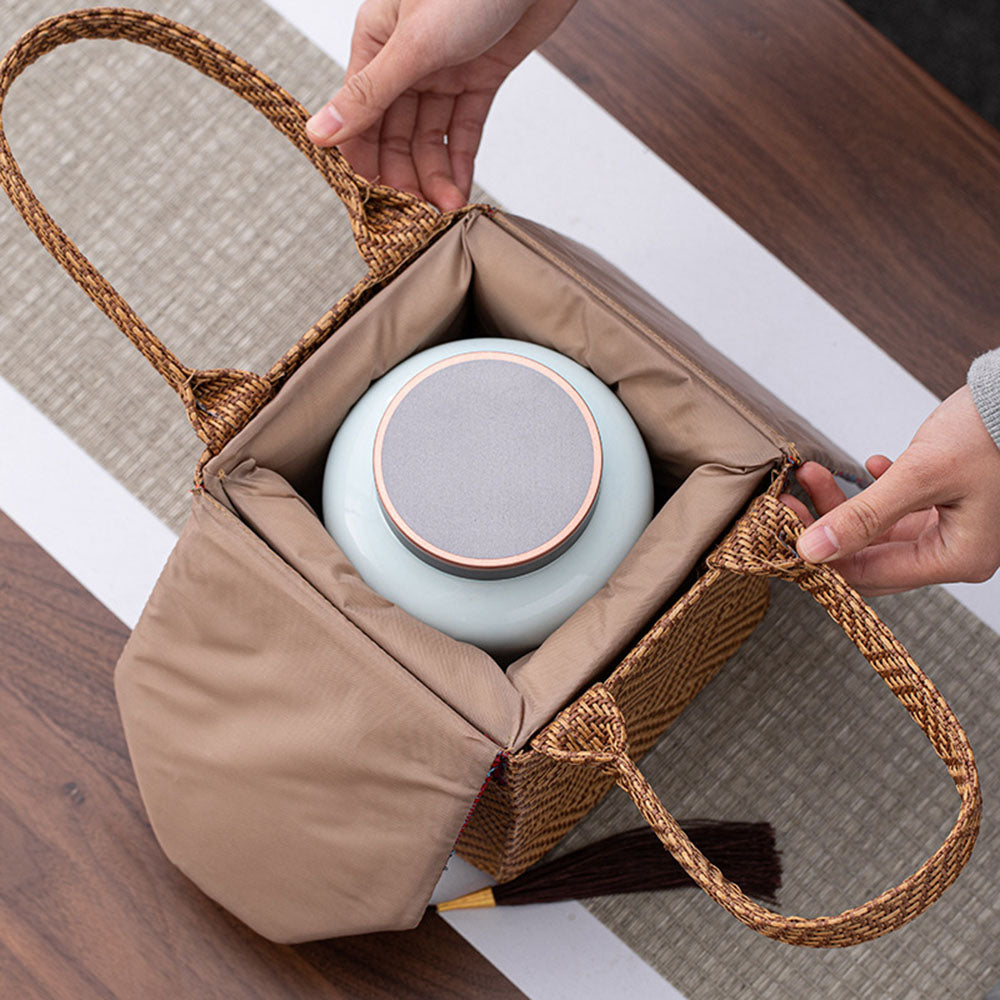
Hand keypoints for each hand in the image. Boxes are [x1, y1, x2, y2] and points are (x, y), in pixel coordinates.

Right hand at [307, 0, 576, 210]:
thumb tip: (321, 134)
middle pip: (395, 134)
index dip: (364, 160)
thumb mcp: (413, 45)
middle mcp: (406, 61)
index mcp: (376, 43)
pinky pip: (464, 129)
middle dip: (404, 176)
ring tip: (444, 209)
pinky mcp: (480, 77)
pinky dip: (462, 161)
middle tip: (415, 215)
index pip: (360, 117)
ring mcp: (444, 70)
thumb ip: (369, 95)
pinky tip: (459, 191)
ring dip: (435, 175)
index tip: (374, 200)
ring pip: (430, 137)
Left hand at [779, 386, 999, 594]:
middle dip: (826, 527)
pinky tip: (866, 469)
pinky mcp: (945, 505)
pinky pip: (895, 510)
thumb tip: (813, 549)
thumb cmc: (993, 432)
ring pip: (877, 530)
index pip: (870, 575)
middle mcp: (955, 551)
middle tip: (790, 502)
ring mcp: (950, 529)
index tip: (786, 530)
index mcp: (958, 558)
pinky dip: (872, 491)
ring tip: (812, 475)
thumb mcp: (920, 474)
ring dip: (844, 504)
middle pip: (870, 555)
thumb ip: (864, 515)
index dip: (823, 557)